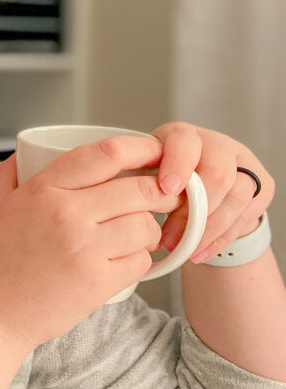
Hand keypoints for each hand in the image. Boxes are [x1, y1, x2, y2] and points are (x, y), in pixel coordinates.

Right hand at [0, 136, 183, 351]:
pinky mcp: (97, 283)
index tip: (154, 152)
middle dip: (161, 191)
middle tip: (165, 197)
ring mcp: (84, 249)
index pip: (106, 154)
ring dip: (149, 230)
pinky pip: (140, 262)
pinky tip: (123, 261)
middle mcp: (66, 214)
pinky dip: (139, 260)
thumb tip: (24, 153)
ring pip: (145, 226)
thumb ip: (11, 175)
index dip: (140, 148)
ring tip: (137, 236)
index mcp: (42, 189)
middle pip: (139, 190)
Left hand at [151, 122, 274, 262]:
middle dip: (195, 209)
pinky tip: (199, 253)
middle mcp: (215, 144)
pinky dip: (220, 239)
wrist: (192, 192)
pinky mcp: (260, 186)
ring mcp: (242, 164)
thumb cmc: (157, 181)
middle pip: (218, 172)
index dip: (178, 164)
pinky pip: (246, 215)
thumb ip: (138, 181)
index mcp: (181, 135)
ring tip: (184, 249)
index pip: (185, 142)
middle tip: (170, 236)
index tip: (167, 189)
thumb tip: (129, 202)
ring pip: (237, 195)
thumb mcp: (142, 175)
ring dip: (208, 229)